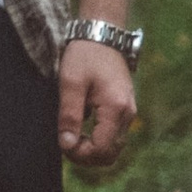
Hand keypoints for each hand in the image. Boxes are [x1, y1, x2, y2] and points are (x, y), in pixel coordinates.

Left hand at [57, 38, 135, 168]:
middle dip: (87, 156)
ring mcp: (128, 112)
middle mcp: (127, 114)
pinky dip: (99, 140)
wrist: (102, 35)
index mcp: (115, 108)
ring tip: (71, 136)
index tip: (62, 144)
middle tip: (65, 143)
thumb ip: (69, 115)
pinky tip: (81, 129)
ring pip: (114, 147)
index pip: (102, 149)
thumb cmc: (84, 56)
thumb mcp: (70, 83)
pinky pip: (114, 136)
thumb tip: (66, 145)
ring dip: (92, 150)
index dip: (80, 154)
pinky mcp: (124, 109)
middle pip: (110, 154)